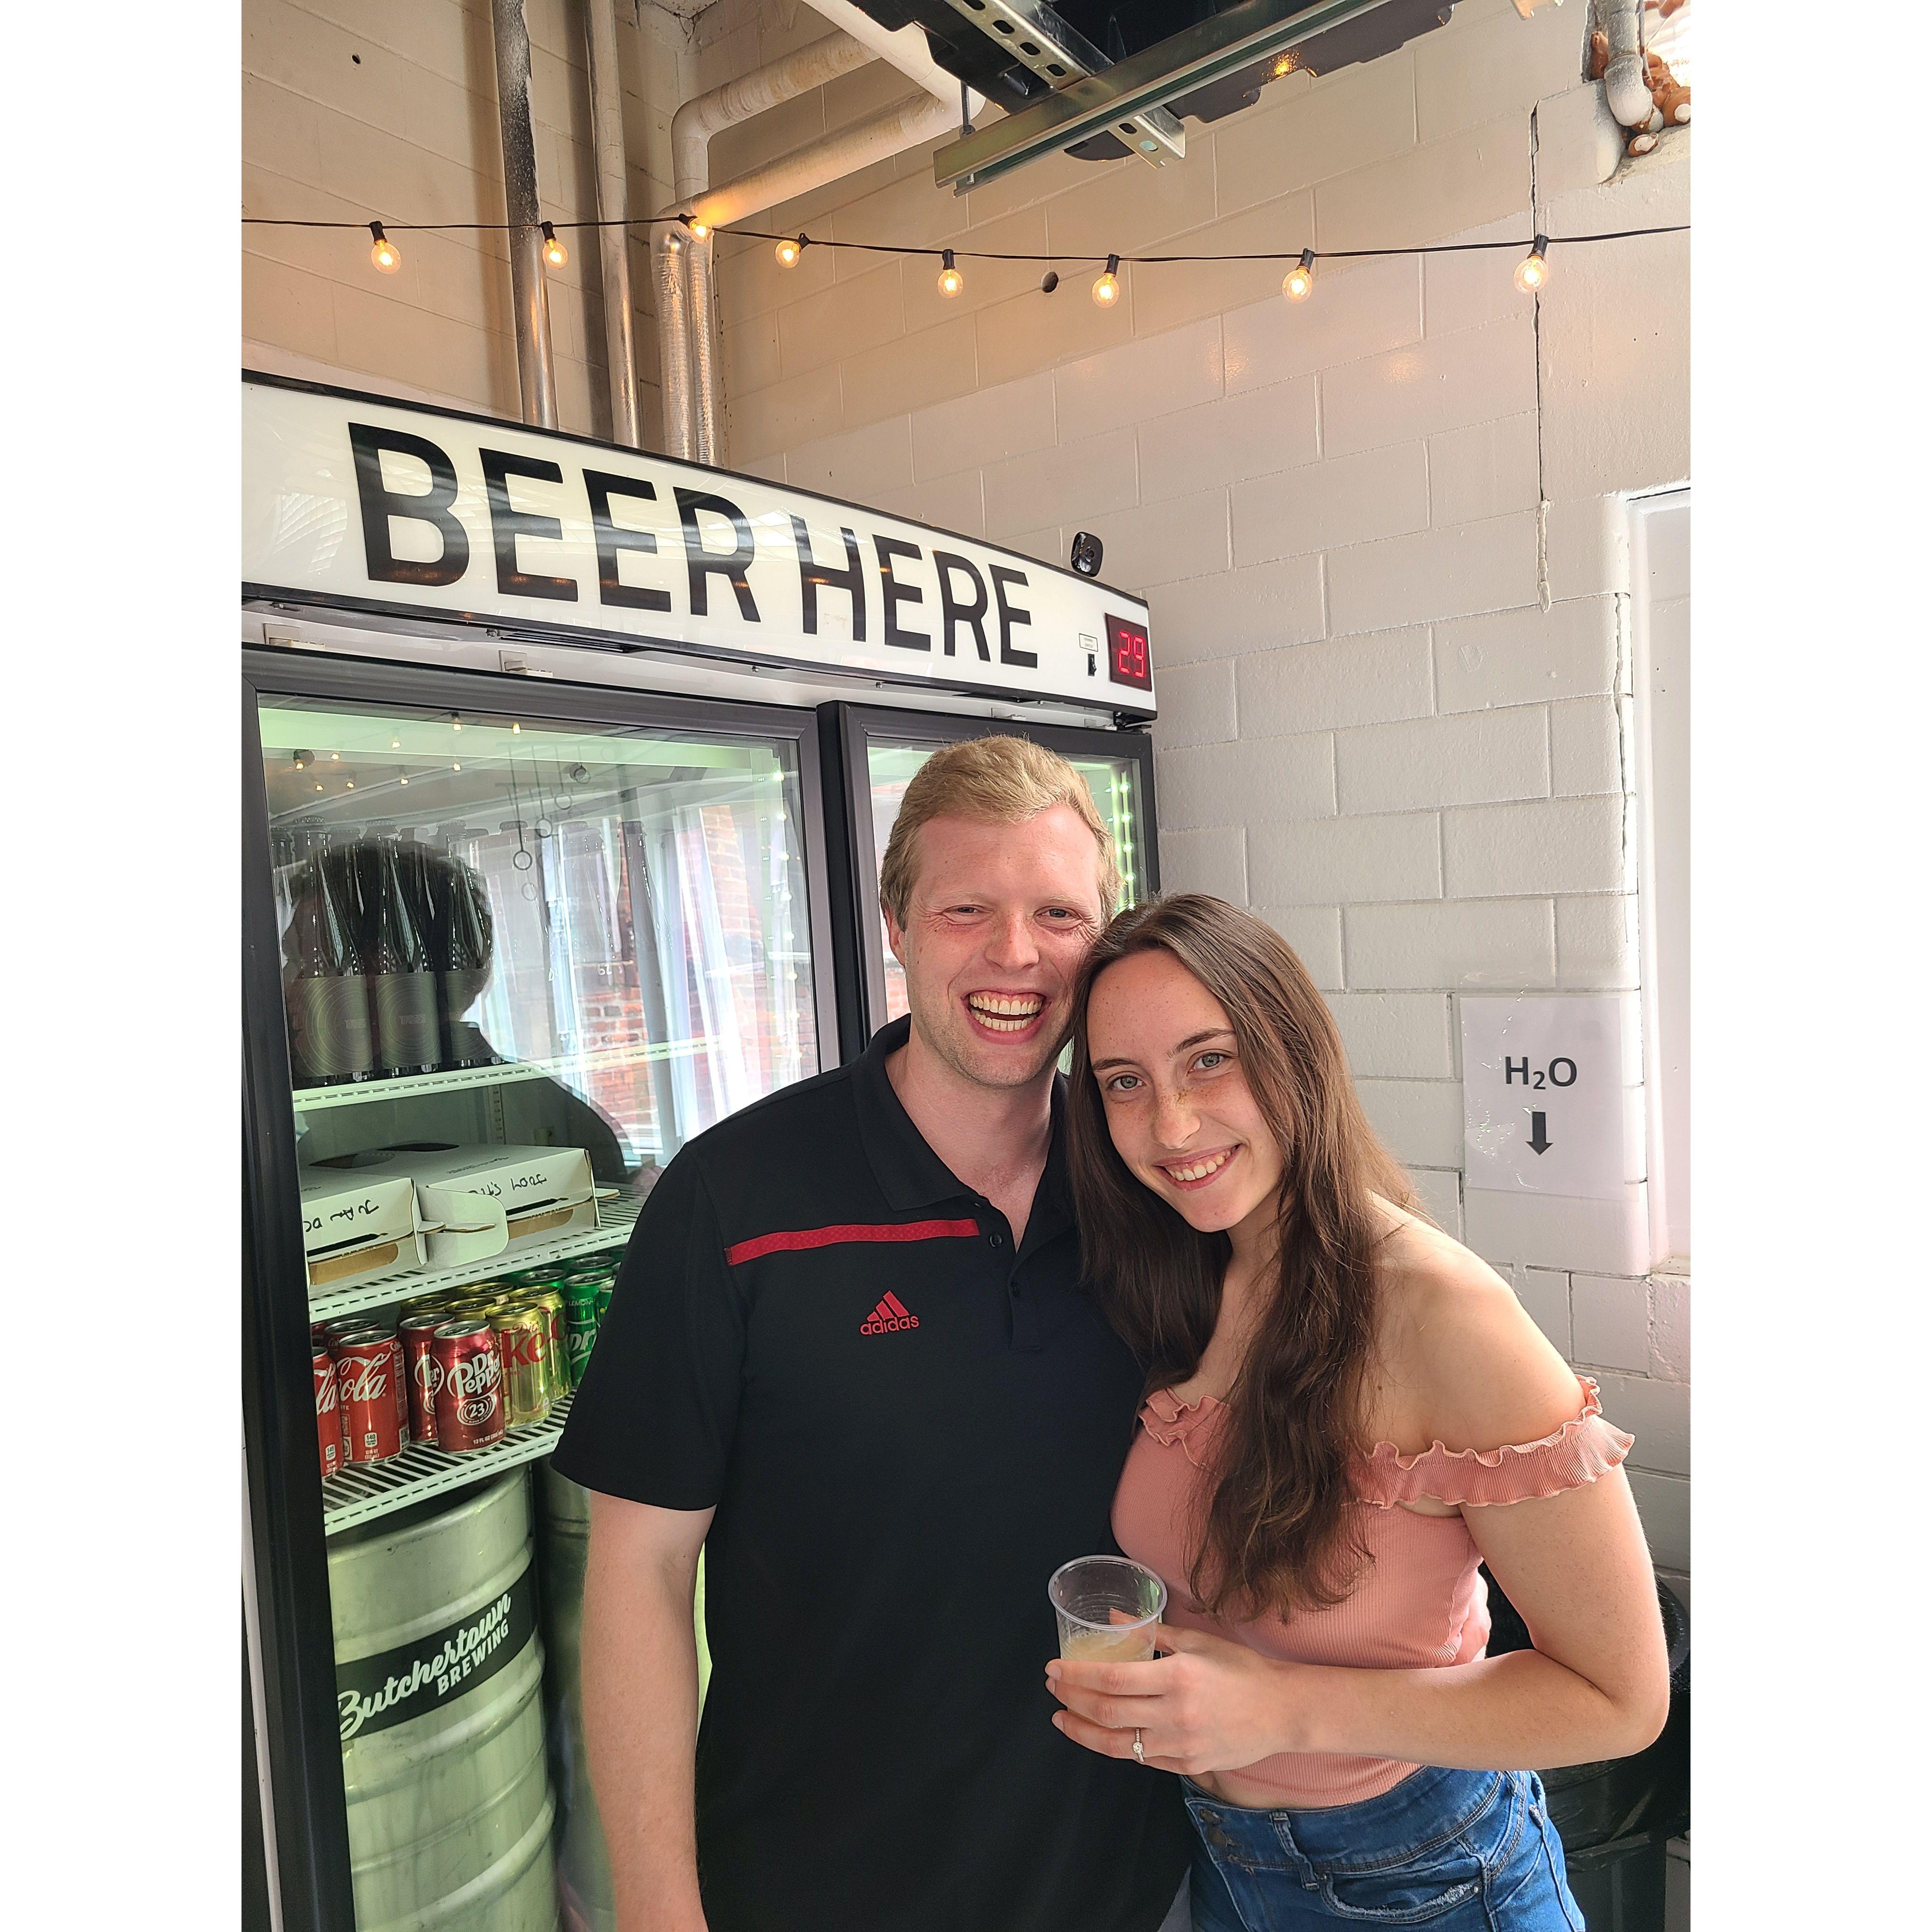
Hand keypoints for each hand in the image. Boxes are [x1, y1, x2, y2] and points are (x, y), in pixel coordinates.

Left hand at [1045, 1622, 1317, 1774]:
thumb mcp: (1198, 1641)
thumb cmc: (1240, 1669)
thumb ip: (1152, 1633)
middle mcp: (1176, 1714)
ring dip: (1084, 1730)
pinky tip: (1100, 1733)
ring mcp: (1181, 1745)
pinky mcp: (1187, 1765)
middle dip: (1073, 1700)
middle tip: (1053, 1688)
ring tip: (1063, 1717)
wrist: (1281, 1710)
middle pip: (1109, 1712)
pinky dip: (1116, 1745)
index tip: (1053, 1669)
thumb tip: (1112, 1619)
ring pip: (1118, 1744)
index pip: (1113, 1679)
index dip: (1078, 1676)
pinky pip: (1141, 1758)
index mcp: (1178, 1676)